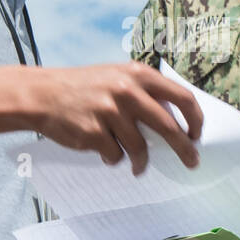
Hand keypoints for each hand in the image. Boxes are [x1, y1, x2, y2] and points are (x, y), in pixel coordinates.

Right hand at [33, 63, 203, 174]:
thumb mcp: (117, 77)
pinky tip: (102, 149)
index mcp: (138, 74)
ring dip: (140, 161)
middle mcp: (127, 91)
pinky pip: (115, 156)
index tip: (197, 135)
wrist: (42, 94)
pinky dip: (113, 158)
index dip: (195, 119)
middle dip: (184, 150)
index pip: (182, 97)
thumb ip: (144, 92)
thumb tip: (177, 122)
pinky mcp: (93, 132)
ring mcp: (109, 112)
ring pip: (140, 148)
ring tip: (136, 165)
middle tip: (191, 162)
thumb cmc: (84, 87)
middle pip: (168, 127)